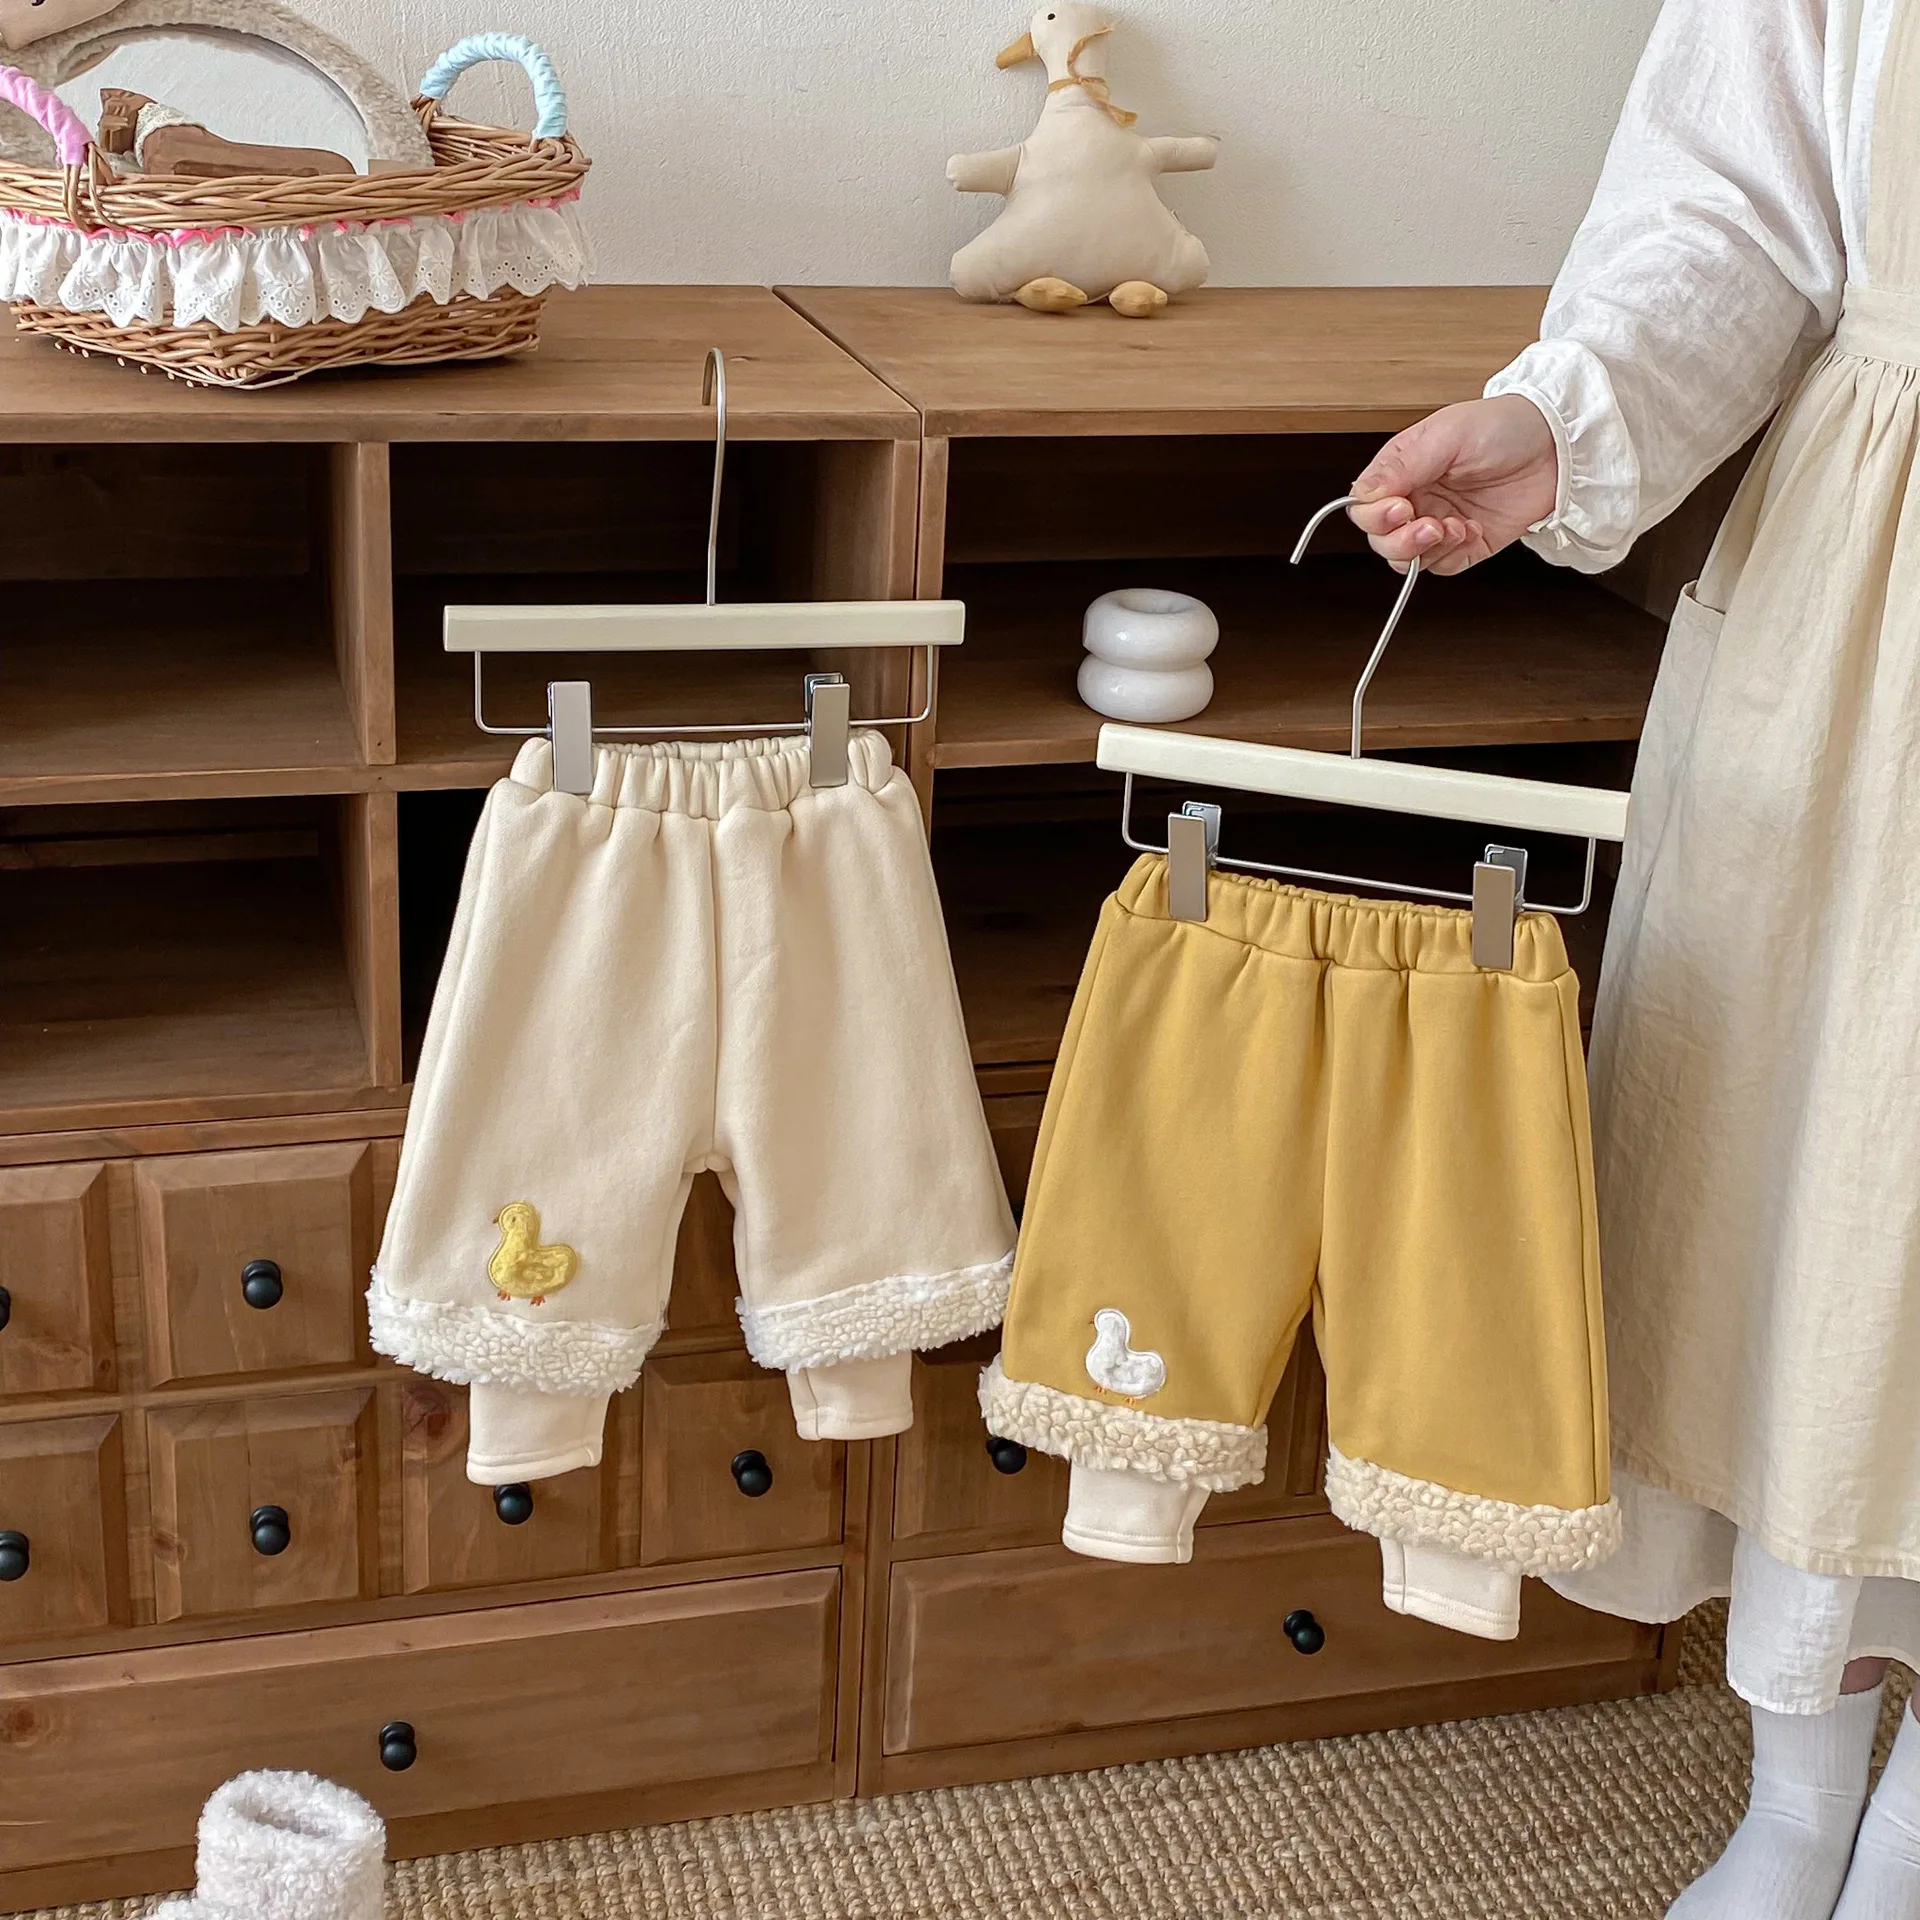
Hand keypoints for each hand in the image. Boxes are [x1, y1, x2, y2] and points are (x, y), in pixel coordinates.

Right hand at [1348, 395, 1558, 574]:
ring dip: (1427, 550)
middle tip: (1429, 525)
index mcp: (1403, 470)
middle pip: (1382, 540)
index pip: (1366, 507)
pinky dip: (1453, 555)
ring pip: (1406, 560)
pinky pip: (1442, 567)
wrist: (1558, 446)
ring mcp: (1440, 523)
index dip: (1376, 516)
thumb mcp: (1447, 436)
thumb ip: (1401, 467)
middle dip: (1400, 540)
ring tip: (1455, 527)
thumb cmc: (1506, 426)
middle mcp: (1417, 498)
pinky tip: (1472, 530)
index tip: (1401, 509)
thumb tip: (1363, 492)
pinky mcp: (1466, 544)